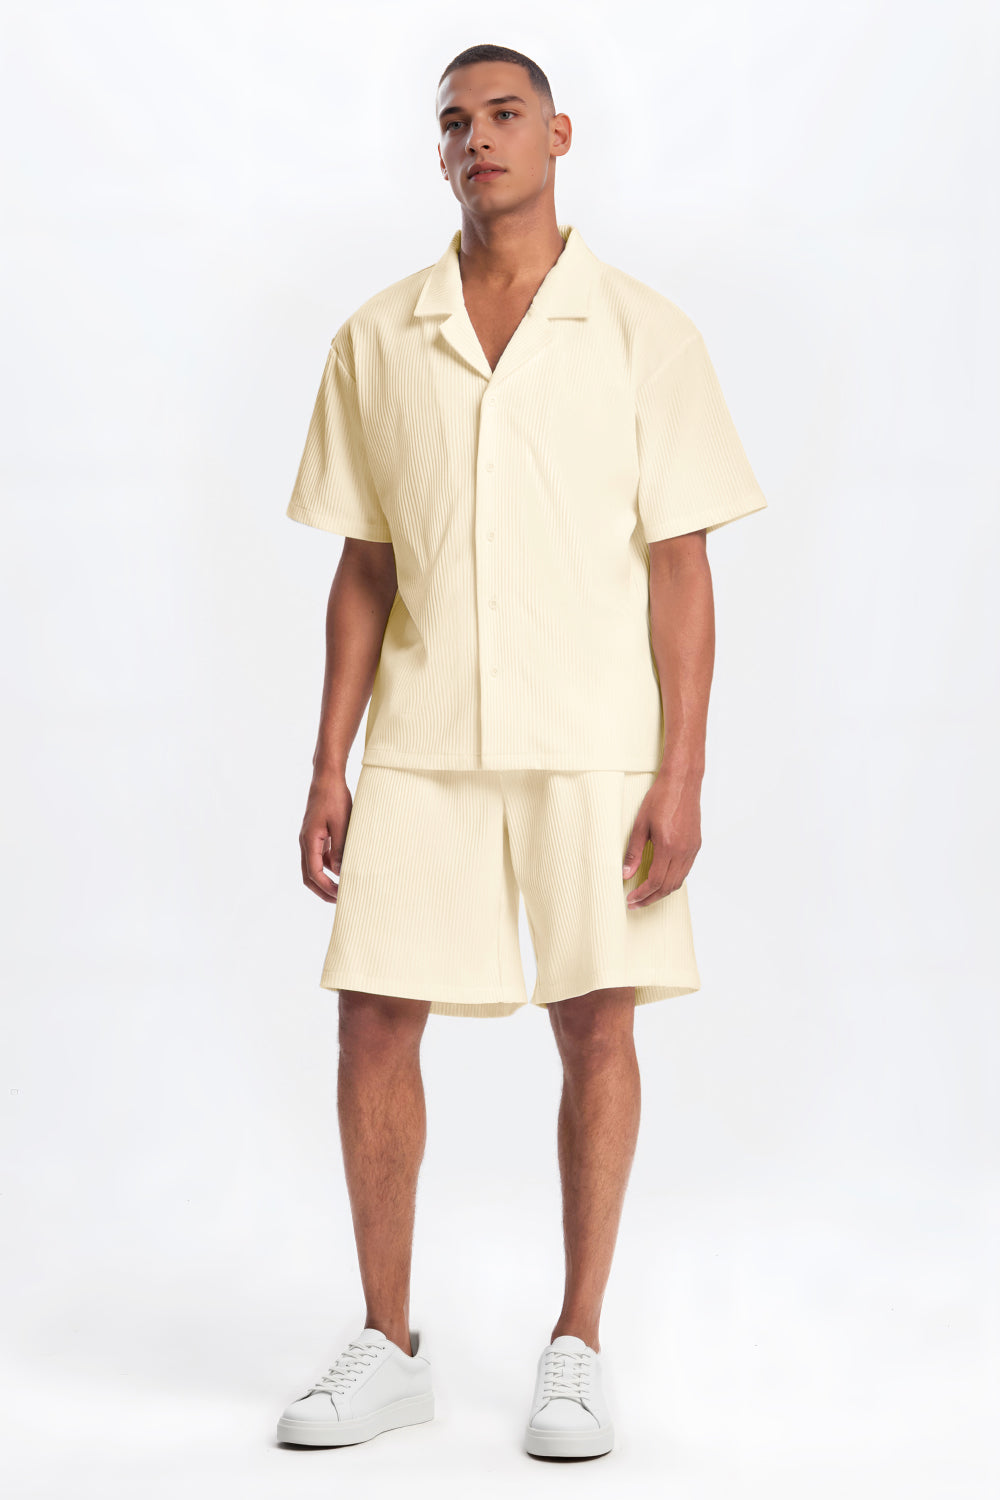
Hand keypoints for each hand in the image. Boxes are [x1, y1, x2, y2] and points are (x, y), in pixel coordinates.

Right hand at [299, 774, 352, 902]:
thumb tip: (341, 871)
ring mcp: (309, 838)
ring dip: (325, 879)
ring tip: (344, 885)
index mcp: (309, 841)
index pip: (314, 873)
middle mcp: (305, 842)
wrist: (326, 778)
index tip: (340, 896)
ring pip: (313, 866)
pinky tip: (342, 865)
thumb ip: (341, 849)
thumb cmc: (334, 798)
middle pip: (308, 875)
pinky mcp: (316, 834)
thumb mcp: (342, 824)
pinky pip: (319, 855)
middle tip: (339, 900)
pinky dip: (329, 865)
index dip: (326, 888)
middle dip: (322, 890)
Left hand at [622, 773, 701, 907]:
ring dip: (662, 892)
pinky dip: (672, 880)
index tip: (630, 899)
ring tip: (646, 896)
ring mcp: (692, 849)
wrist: (682, 782)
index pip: (655, 881)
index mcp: (668, 846)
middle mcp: (683, 851)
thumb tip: (625, 874)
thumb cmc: (660, 798)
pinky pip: (685, 871)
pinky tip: (661, 880)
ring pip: (678, 881)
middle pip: (668, 887)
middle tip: (635, 904)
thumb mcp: (640, 824)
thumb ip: (634, 852)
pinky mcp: (696, 845)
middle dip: (650, 898)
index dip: (641, 894)